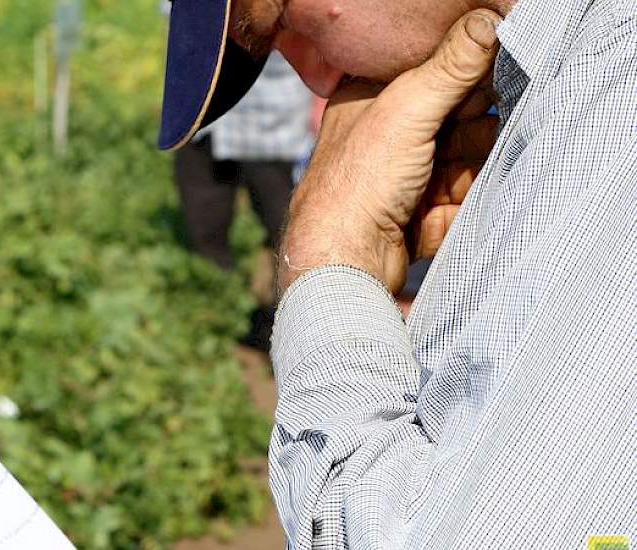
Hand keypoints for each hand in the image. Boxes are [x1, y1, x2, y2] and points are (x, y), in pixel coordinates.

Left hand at [278, 10, 501, 294]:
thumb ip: (451, 66)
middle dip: (476, 125)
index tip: (493, 76)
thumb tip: (488, 20)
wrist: (343, 263)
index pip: (432, 73)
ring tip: (467, 172)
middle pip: (456, 116)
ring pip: (466, 157)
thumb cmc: (358, 184)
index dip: (466, 76)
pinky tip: (471, 197)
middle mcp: (388, 134)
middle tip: (482, 130)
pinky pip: (464, 196)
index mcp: (372, 99)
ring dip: (479, 163)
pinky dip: (473, 197)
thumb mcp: (406, 112)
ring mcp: (406, 175)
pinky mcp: (423, 212)